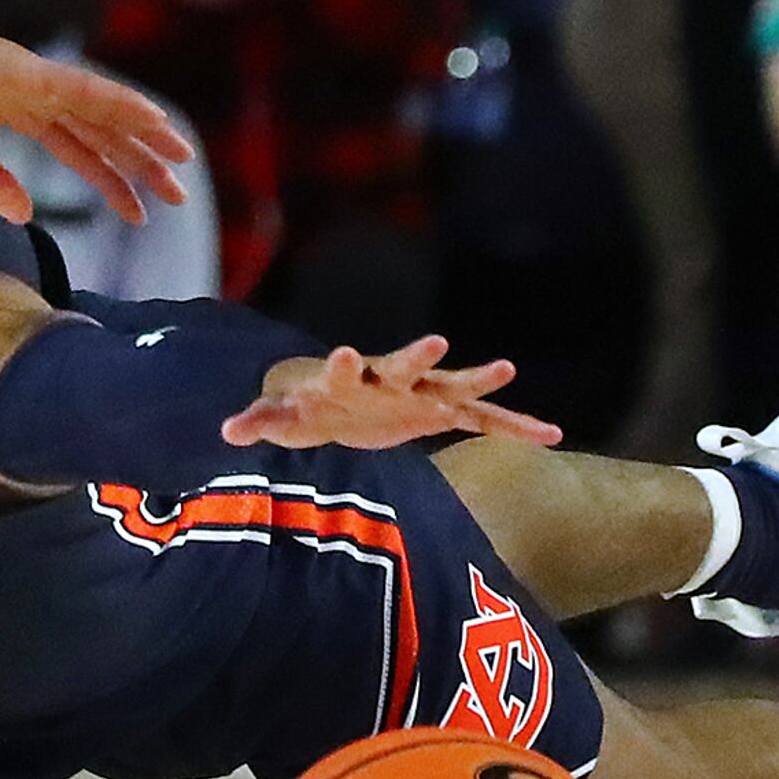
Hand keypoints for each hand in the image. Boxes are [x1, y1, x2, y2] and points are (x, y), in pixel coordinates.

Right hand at [0, 11, 191, 226]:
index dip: (110, 179)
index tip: (139, 213)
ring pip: (103, 111)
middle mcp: (37, 95)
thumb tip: (24, 214)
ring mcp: (35, 81)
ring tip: (181, 159)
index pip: (79, 149)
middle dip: (140, 163)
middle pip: (101, 132)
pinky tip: (152, 119)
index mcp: (20, 111)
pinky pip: (84, 90)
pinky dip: (120, 103)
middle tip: (179, 196)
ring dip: (145, 135)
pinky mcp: (27, 73)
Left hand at [223, 334, 560, 449]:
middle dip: (417, 355)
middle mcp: (388, 378)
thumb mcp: (283, 418)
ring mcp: (421, 392)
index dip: (341, 363)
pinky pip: (484, 421)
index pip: (341, 367)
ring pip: (454, 385)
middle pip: (404, 364)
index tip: (341, 353)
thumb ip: (259, 422)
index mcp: (347, 378)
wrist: (341, 402)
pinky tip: (551, 437)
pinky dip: (514, 427)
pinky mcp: (443, 412)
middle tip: (435, 342)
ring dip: (477, 380)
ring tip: (506, 370)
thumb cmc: (310, 406)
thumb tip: (227, 432)